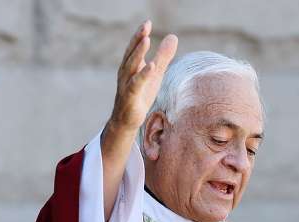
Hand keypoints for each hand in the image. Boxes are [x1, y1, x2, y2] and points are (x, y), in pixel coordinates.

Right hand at [106, 21, 177, 138]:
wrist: (127, 121)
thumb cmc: (140, 95)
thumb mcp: (155, 74)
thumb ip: (163, 56)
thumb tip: (173, 36)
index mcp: (131, 66)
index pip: (134, 48)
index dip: (140, 35)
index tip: (147, 22)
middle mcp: (126, 73)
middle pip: (131, 53)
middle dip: (137, 39)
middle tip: (145, 26)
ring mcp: (126, 84)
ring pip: (131, 66)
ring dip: (138, 53)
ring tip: (146, 40)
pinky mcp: (130, 97)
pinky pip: (136, 84)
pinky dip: (143, 75)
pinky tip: (151, 67)